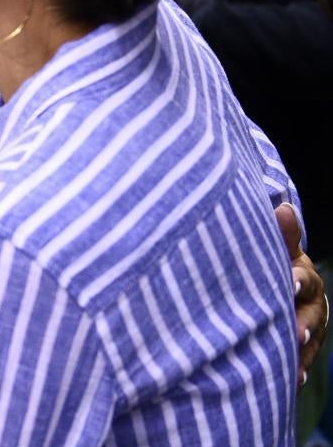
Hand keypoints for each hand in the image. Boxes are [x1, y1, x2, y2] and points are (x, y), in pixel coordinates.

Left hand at [276, 204, 326, 385]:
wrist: (286, 286)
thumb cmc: (277, 264)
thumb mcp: (280, 250)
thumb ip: (282, 235)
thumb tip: (283, 208)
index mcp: (304, 278)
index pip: (303, 278)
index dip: (298, 279)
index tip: (291, 281)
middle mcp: (312, 305)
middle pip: (311, 315)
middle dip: (304, 323)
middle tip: (296, 332)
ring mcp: (310, 328)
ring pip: (308, 342)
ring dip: (301, 353)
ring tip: (293, 367)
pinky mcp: (301, 348)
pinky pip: (300, 360)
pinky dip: (295, 370)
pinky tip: (291, 381)